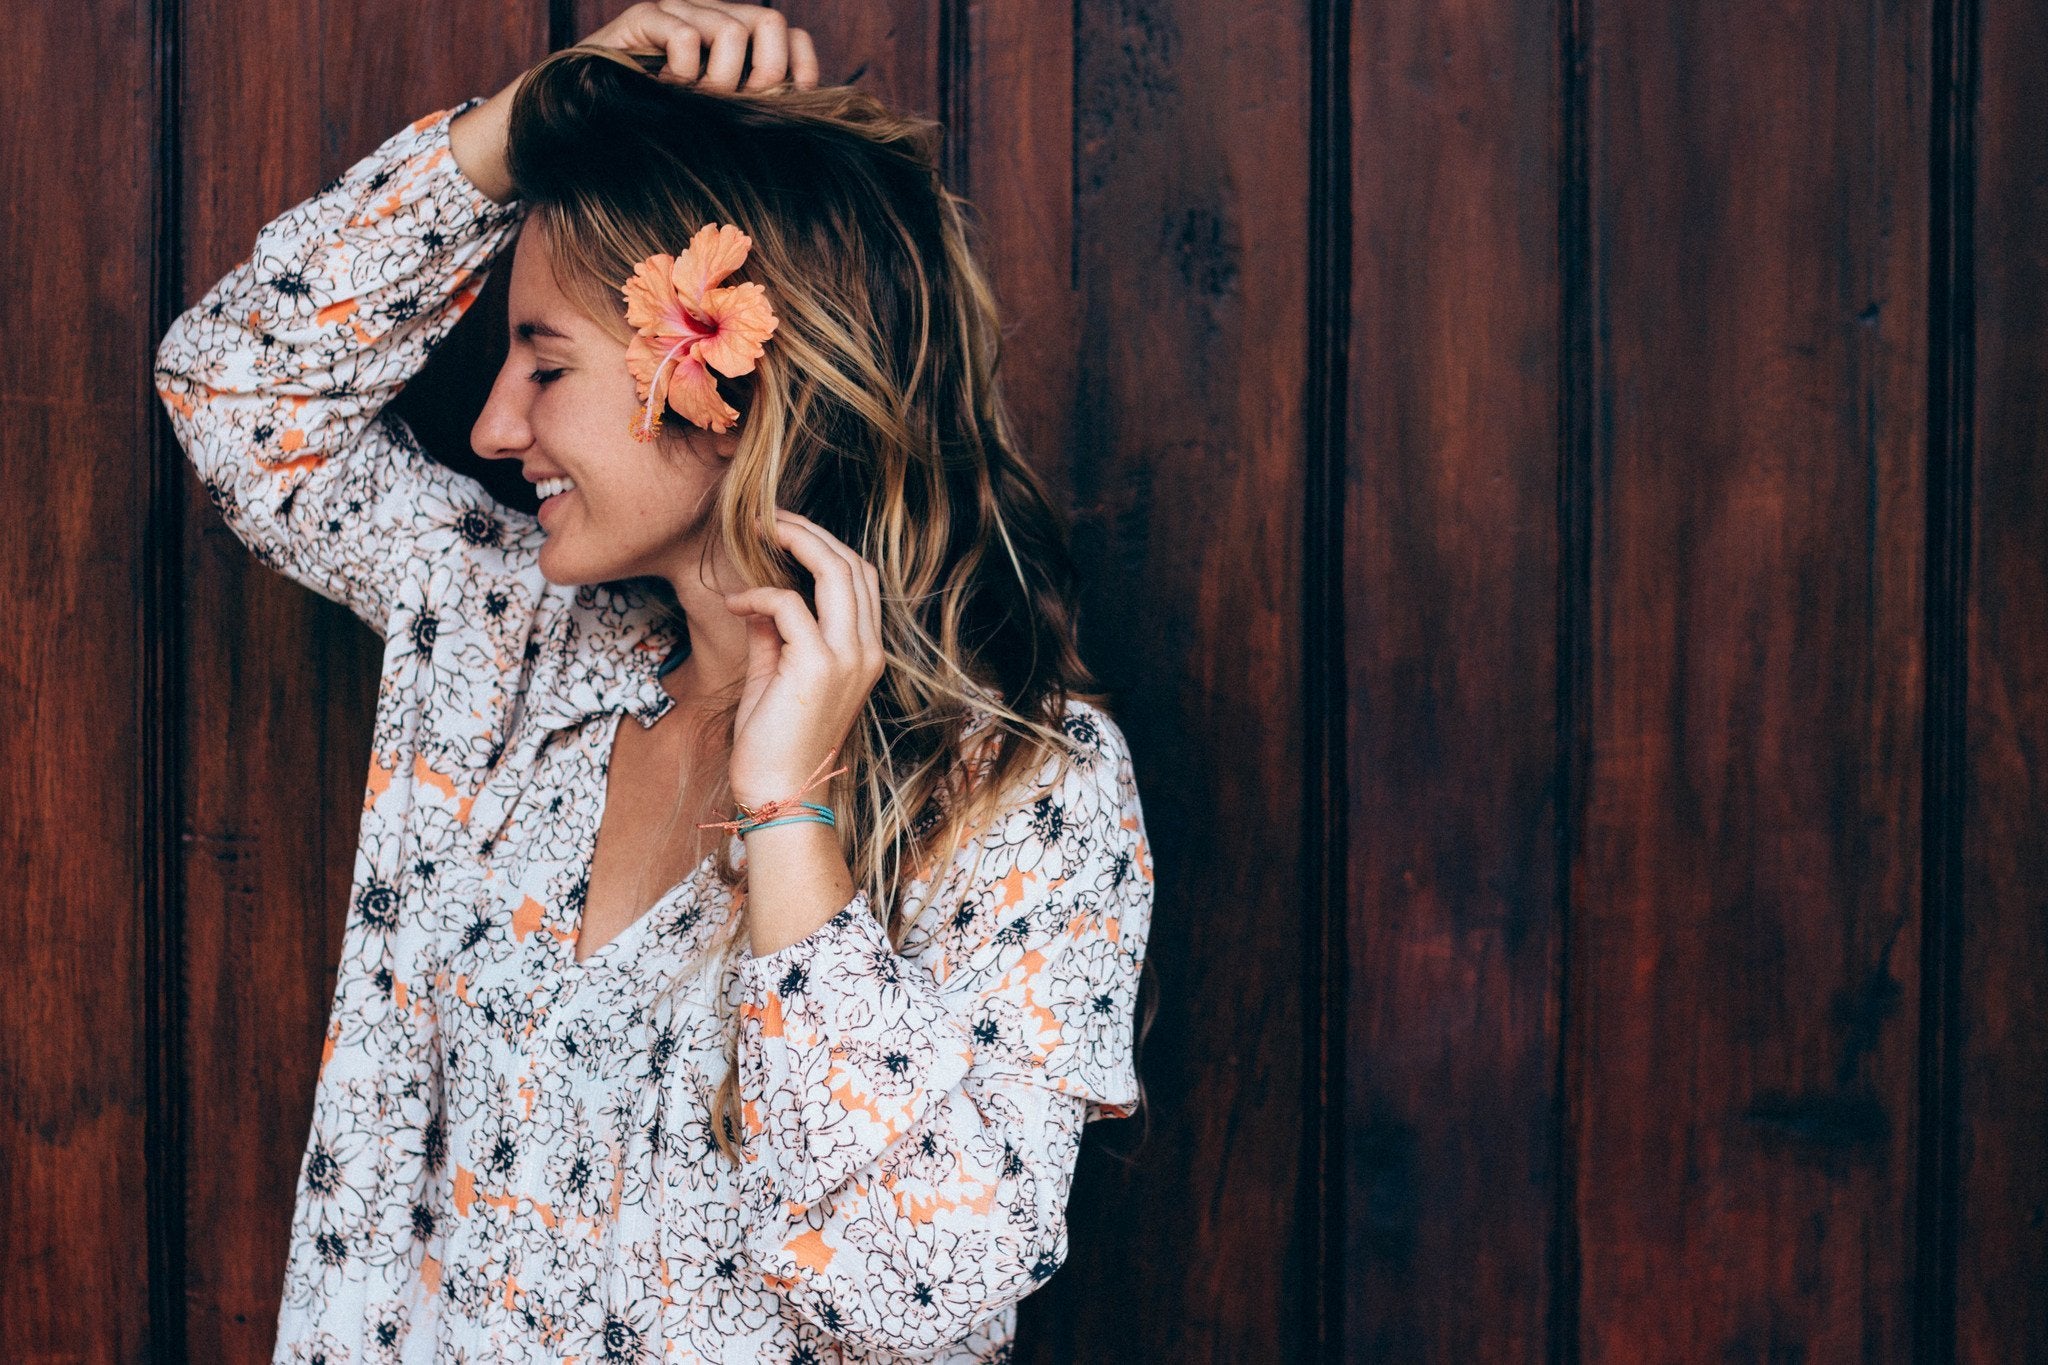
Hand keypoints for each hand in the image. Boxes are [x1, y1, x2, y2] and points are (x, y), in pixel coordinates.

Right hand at [450, 2, 820, 202]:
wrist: (579, 117)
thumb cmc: (651, 128)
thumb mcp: (710, 124)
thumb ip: (746, 117)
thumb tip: (797, 134)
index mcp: (736, 40)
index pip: (791, 36)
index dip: (801, 68)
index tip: (791, 106)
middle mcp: (712, 16)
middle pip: (770, 22)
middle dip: (764, 73)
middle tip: (735, 107)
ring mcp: (680, 11)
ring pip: (733, 30)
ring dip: (721, 79)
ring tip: (695, 103)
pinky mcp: (646, 17)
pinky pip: (688, 36)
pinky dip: (687, 70)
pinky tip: (668, 90)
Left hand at [722, 509, 885, 810]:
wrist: (779, 794)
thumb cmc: (775, 741)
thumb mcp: (776, 674)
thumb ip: (773, 632)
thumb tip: (755, 597)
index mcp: (864, 652)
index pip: (859, 578)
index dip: (824, 545)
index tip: (783, 530)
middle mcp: (866, 650)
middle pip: (852, 564)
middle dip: (810, 530)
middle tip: (767, 516)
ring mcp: (848, 657)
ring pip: (835, 571)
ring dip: (794, 541)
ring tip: (758, 530)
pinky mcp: (818, 665)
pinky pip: (789, 604)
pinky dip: (758, 594)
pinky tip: (734, 604)